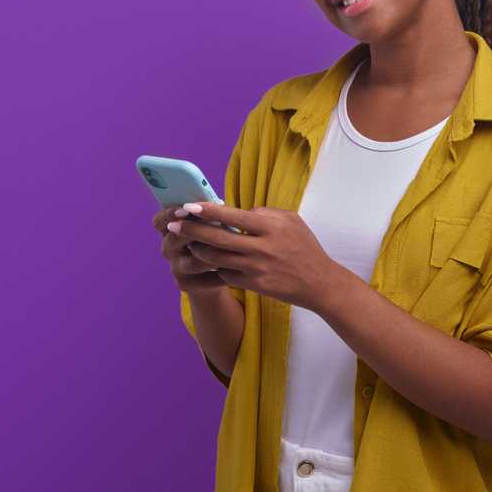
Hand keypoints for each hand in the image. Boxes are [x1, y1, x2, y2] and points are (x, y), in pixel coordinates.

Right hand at [151, 204, 228, 294]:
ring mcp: (176, 268)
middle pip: (175, 240)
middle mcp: (168, 249)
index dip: (170, 214)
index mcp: (169, 229)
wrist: (214, 274)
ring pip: (193, 261)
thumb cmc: (214, 240)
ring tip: (233, 249)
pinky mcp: (187, 285)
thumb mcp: (209, 225)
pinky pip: (205, 279)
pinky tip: (238, 267)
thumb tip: (221, 205)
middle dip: (195, 232)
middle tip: (216, 225)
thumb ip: (209, 215)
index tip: (185, 209)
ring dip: (213, 254)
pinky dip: (223, 273)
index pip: (160, 220)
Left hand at [165, 202, 345, 312]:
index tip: (188, 205)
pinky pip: (225, 274)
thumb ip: (265, 213)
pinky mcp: (253, 285)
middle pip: (217, 238)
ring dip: (198, 249)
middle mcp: (260, 248)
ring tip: (189, 243)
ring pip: (215, 258)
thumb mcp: (291, 220)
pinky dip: (215, 266)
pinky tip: (208, 261)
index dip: (208, 210)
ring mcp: (255, 268)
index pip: (232, 215)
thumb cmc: (304, 247)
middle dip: (191, 230)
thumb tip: (239, 210)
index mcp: (270, 227)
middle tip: (173, 223)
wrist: (319, 282)